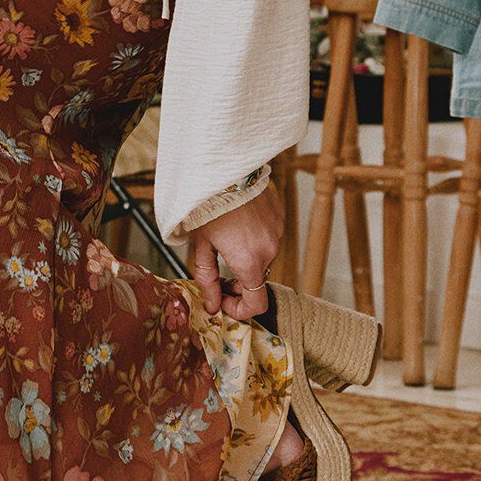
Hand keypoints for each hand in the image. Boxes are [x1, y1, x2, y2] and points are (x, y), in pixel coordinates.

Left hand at [188, 184, 283, 320]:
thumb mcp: (201, 247)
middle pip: (256, 277)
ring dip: (247, 255)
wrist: (224, 170)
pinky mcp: (279, 216)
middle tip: (219, 268)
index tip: (225, 300)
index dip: (240, 310)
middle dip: (238, 279)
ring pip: (262, 255)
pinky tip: (239, 222)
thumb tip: (212, 306)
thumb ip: (208, 281)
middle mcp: (269, 250)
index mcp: (249, 262)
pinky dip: (255, 237)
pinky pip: (268, 236)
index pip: (257, 303)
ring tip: (227, 236)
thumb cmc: (208, 208)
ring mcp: (277, 232)